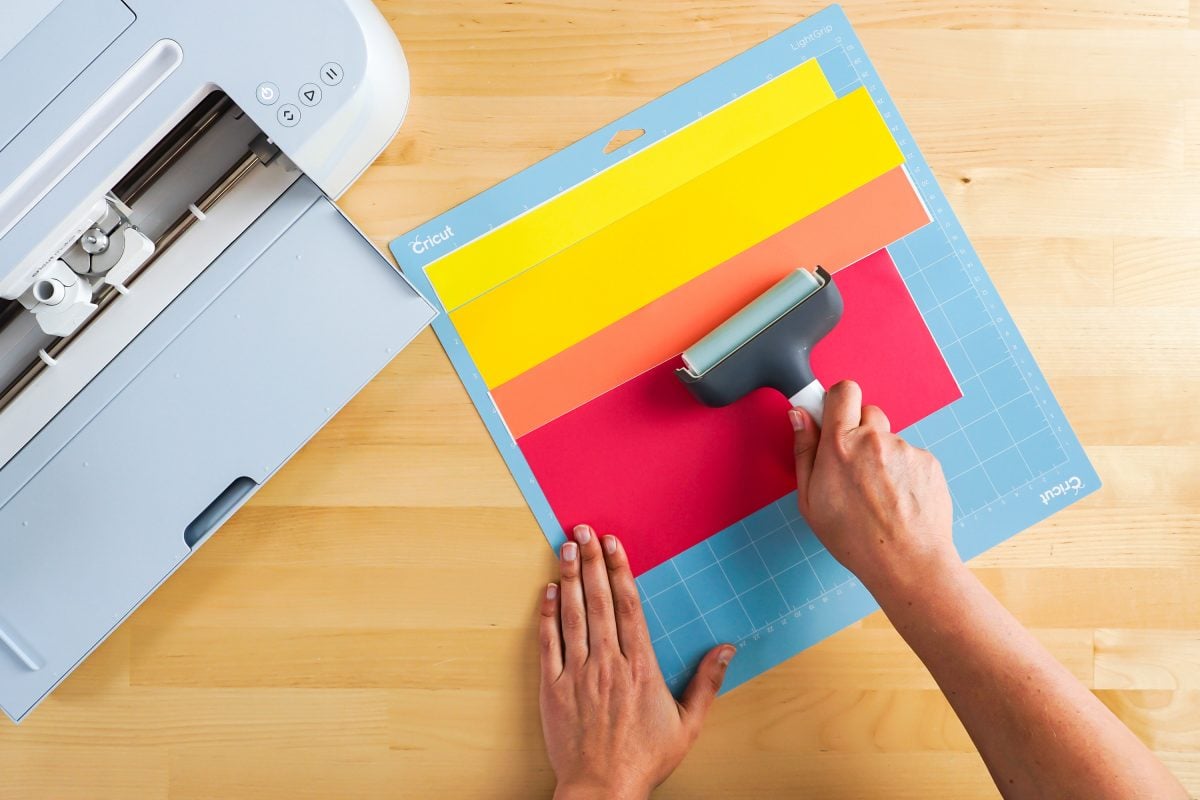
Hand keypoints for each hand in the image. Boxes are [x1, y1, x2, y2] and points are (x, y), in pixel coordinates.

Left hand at [539, 525, 735, 799]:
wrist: (602, 791)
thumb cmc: (645, 760)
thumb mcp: (687, 724)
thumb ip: (706, 683)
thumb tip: (726, 649)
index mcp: (640, 666)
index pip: (629, 606)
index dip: (620, 570)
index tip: (613, 543)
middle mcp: (607, 662)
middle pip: (598, 600)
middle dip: (592, 561)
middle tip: (583, 529)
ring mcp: (576, 673)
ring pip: (572, 615)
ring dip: (569, 578)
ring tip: (566, 548)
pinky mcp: (552, 688)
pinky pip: (548, 643)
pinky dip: (547, 614)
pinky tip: (547, 591)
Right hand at [790, 380, 956, 594]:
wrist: (907, 562)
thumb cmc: (855, 539)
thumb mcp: (810, 500)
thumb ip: (804, 451)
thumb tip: (799, 417)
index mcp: (840, 445)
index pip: (842, 391)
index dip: (837, 400)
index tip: (833, 415)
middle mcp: (874, 439)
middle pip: (867, 412)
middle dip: (859, 431)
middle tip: (855, 466)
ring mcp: (904, 449)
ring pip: (889, 438)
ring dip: (882, 456)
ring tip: (879, 494)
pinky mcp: (928, 461)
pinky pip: (910, 456)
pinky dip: (904, 472)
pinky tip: (898, 499)